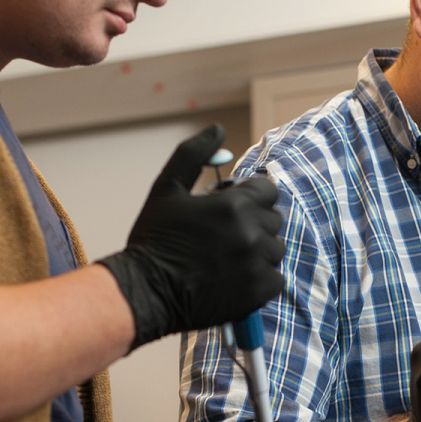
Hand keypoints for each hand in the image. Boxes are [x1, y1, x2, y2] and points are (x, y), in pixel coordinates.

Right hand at [99, 125, 285, 349]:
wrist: (145, 291)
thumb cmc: (154, 237)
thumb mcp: (166, 187)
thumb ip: (193, 153)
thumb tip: (217, 129)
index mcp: (234, 204)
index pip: (267, 190)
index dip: (250, 197)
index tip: (231, 209)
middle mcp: (251, 233)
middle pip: (272, 219)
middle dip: (252, 222)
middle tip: (223, 235)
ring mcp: (256, 264)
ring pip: (275, 249)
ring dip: (257, 250)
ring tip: (228, 257)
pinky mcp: (258, 292)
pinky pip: (275, 278)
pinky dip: (259, 278)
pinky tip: (234, 277)